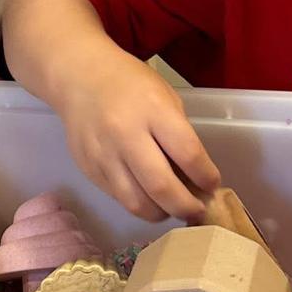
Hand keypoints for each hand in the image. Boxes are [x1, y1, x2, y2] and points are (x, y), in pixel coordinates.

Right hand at [60, 50, 220, 221]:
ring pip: (137, 203)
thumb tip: (194, 175)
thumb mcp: (164, 96)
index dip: (206, 176)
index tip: (212, 185)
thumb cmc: (129, 82)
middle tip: (197, 211)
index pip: (187, 154)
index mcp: (153, 110)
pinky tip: (148, 196)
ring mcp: (103, 155)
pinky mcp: (88, 169)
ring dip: (161, 213)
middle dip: (186, 207)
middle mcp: (126, 134)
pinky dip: (138, 202)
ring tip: (172, 208)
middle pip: (161, 187)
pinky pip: (118, 197)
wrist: (79, 77)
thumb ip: (179, 133)